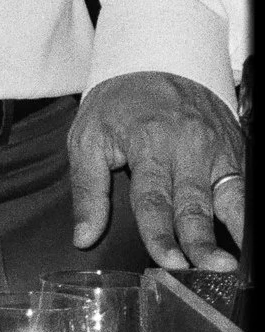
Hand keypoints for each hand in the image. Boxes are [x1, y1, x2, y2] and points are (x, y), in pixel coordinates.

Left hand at [70, 70, 244, 271]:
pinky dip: (246, 213)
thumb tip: (84, 237)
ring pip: (230, 196)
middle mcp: (190, 149)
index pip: (154, 199)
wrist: (157, 63)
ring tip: (239, 261)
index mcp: (150, 145)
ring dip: (236, 230)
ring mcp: (219, 150)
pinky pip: (245, 187)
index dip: (161, 234)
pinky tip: (247, 237)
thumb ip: (87, 191)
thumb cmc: (117, 106)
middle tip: (212, 268)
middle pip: (196, 203)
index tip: (169, 261)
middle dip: (203, 239)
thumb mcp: (87, 139)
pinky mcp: (236, 152)